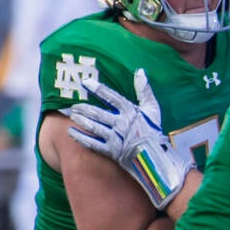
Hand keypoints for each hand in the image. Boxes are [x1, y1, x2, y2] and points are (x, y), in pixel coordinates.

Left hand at [65, 69, 187, 207]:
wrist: (157, 158)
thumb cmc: (154, 131)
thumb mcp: (152, 109)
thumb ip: (144, 90)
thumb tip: (140, 71)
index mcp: (131, 112)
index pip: (111, 97)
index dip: (98, 89)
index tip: (85, 82)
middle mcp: (122, 124)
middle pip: (98, 113)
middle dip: (83, 108)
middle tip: (73, 105)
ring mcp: (117, 138)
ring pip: (94, 127)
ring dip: (81, 121)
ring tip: (73, 115)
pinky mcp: (112, 151)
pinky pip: (93, 144)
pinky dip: (81, 138)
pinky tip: (72, 133)